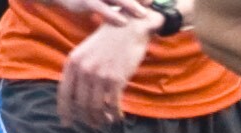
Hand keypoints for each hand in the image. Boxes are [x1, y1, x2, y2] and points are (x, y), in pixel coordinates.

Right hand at [36, 0, 150, 27]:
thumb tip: (139, 11)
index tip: (154, 1)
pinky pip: (100, 7)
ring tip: (143, 14)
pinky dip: (112, 15)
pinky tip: (123, 22)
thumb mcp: (103, 0)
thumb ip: (119, 4)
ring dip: (130, 5)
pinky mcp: (86, 1)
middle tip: (153, 3)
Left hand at [59, 20, 153, 127]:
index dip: (64, 111)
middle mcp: (83, 70)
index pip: (64, 93)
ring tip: (105, 121)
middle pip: (81, 104)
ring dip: (101, 119)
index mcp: (73, 63)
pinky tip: (118, 117)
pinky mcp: (116, 80)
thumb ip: (78, 71)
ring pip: (96, 108)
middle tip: (93, 124)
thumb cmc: (107, 42)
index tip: (67, 123)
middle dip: (87, 119)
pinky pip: (113, 105)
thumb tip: (75, 96)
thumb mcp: (85, 53)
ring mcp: (99, 75)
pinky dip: (115, 115)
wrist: (127, 30)